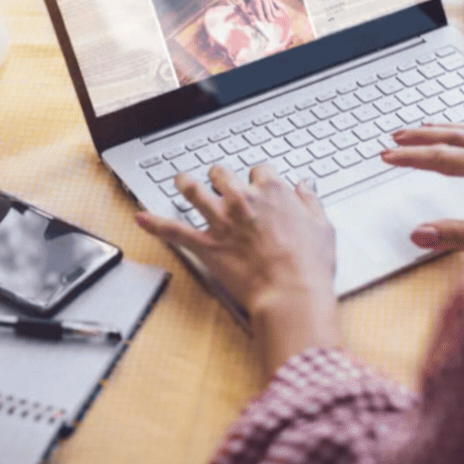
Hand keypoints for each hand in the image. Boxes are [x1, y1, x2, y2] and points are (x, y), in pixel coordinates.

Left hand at [134, 164, 340, 374]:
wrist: (292, 293)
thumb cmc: (310, 265)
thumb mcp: (323, 227)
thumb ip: (311, 202)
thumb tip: (305, 186)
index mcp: (273, 192)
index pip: (259, 170)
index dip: (258, 177)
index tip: (259, 184)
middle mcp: (243, 200)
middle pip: (223, 174)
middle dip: (220, 176)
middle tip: (219, 180)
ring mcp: (221, 221)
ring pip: (193, 191)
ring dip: (185, 183)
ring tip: (180, 180)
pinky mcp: (206, 245)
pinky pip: (173, 230)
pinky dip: (154, 223)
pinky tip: (140, 217)